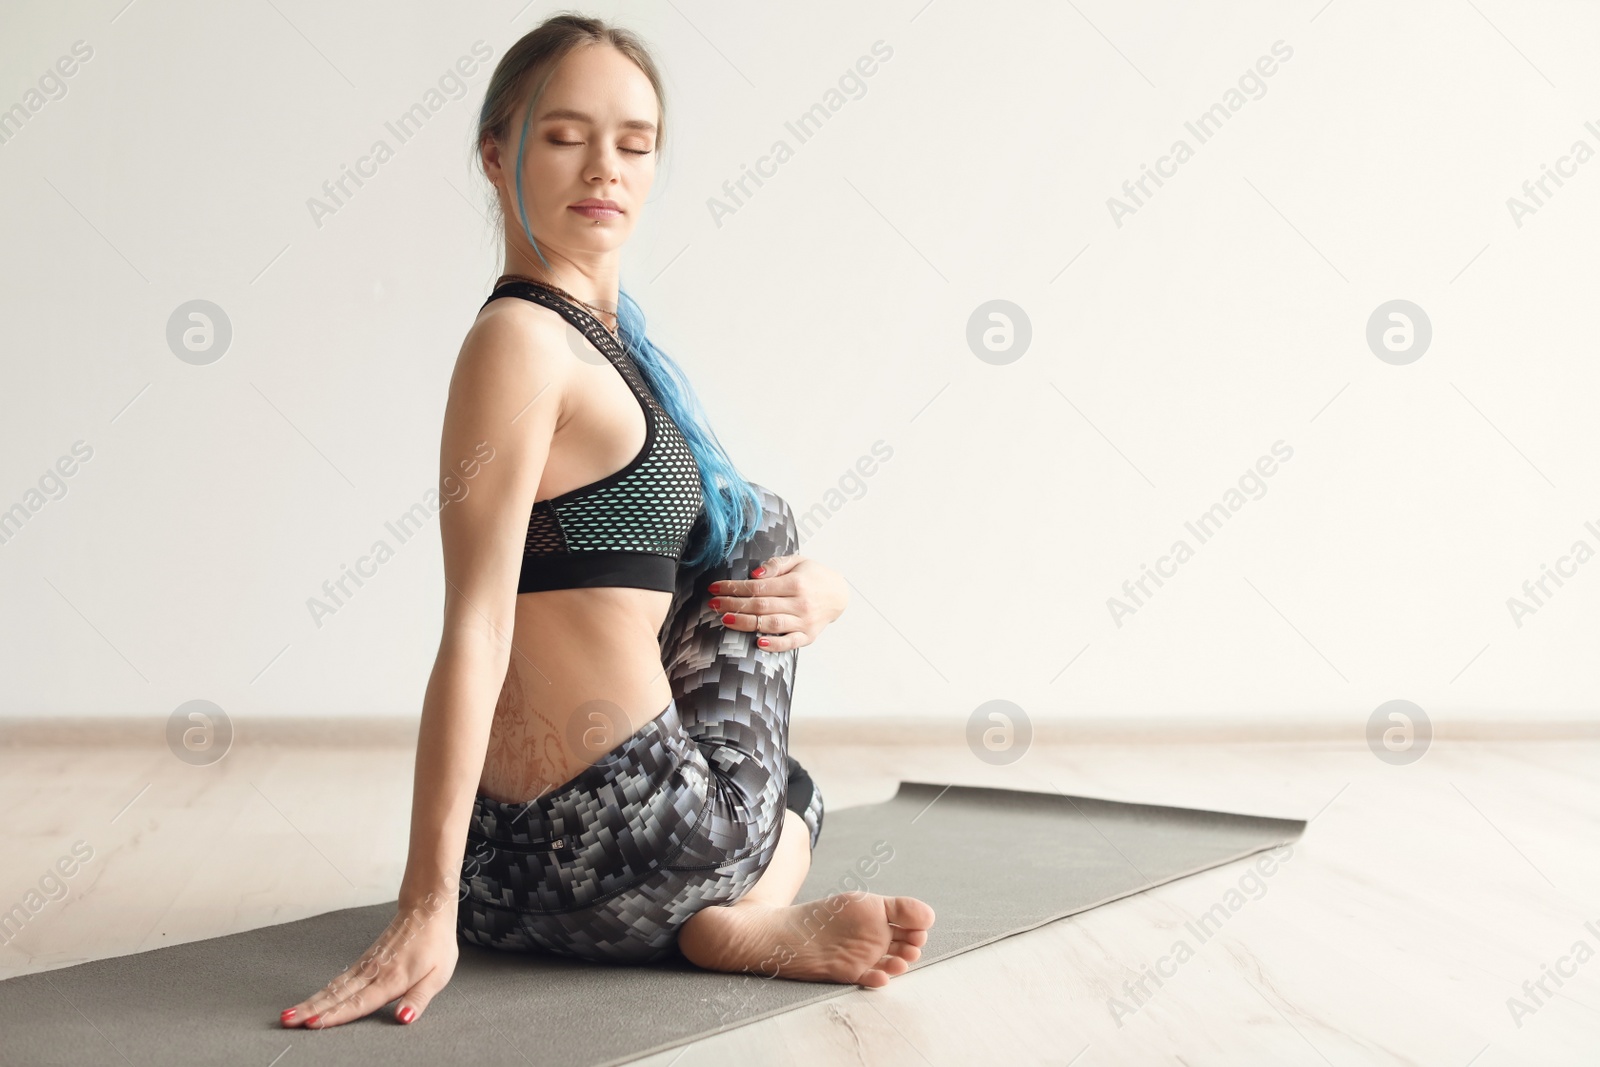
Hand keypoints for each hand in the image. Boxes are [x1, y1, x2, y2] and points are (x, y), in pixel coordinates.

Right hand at [280, 891, 457, 1029]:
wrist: (427, 910)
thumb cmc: (435, 944)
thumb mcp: (438, 976)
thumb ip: (418, 999)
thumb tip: (404, 1019)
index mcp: (392, 979)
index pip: (359, 1003)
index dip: (336, 1015)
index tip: (313, 1023)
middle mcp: (373, 973)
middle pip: (338, 996)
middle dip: (311, 1010)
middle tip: (287, 1020)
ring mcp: (366, 966)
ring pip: (334, 987)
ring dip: (310, 1002)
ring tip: (288, 1014)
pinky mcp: (364, 962)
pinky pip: (339, 980)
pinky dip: (322, 992)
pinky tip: (310, 1002)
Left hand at [708, 554, 847, 651]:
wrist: (838, 594)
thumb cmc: (813, 575)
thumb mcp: (797, 561)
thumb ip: (775, 565)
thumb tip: (753, 575)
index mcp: (796, 583)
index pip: (758, 587)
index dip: (734, 588)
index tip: (715, 588)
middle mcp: (800, 604)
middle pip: (760, 606)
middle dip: (733, 605)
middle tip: (713, 604)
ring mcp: (804, 622)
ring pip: (770, 624)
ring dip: (746, 623)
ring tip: (726, 619)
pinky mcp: (808, 636)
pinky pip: (789, 643)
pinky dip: (774, 645)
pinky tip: (757, 643)